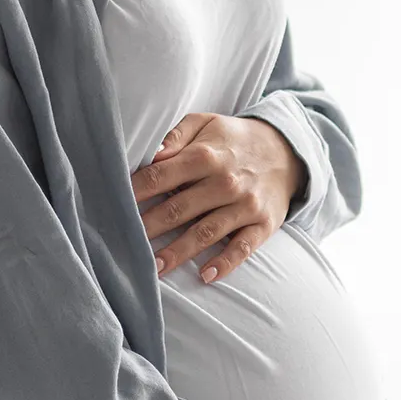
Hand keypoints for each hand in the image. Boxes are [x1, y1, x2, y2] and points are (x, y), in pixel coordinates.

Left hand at [132, 113, 302, 284]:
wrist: (287, 150)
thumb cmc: (234, 140)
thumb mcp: (206, 123)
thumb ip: (176, 135)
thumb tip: (151, 154)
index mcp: (206, 155)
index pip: (161, 176)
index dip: (135, 192)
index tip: (113, 204)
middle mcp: (226, 182)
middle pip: (179, 208)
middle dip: (149, 227)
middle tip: (123, 243)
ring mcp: (246, 205)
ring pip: (206, 232)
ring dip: (178, 252)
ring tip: (153, 268)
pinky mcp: (263, 224)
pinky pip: (243, 247)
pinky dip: (225, 263)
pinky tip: (205, 276)